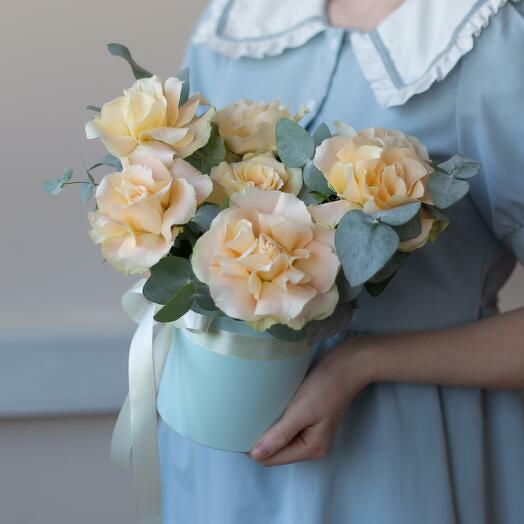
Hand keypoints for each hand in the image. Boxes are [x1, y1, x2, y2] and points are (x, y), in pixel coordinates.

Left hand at [250, 341, 370, 465]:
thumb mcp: (301, 411)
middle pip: (275, 451)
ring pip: (279, 439)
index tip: (235, 432)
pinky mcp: (308, 418)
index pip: (272, 459)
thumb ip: (280, 434)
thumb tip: (256, 455)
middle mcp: (310, 445)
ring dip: (266, 430)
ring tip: (250, 416)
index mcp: (310, 449)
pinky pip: (285, 426)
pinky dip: (274, 421)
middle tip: (240, 422)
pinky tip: (266, 410)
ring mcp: (310, 432)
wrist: (346, 365)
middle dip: (259, 441)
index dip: (253, 449)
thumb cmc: (325, 386)